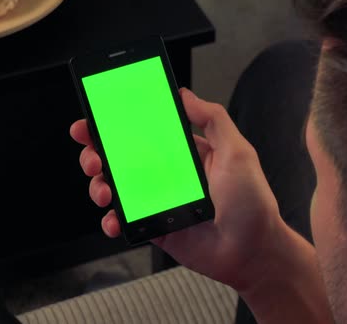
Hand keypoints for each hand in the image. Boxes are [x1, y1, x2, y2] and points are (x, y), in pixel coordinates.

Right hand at [70, 88, 281, 288]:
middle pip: (122, 158)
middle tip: (93, 155)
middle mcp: (170, 174)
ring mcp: (160, 201)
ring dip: (100, 185)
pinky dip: (112, 219)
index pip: (146, 132)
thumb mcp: (238, 152)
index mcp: (187, 153)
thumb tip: (185, 94)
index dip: (119, 123)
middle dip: (98, 153)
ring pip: (117, 188)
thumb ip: (213, 120)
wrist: (253, 251)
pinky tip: (114, 218)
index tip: (97, 116)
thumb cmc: (252, 203)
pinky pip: (125, 220)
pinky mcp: (156, 227)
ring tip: (104, 190)